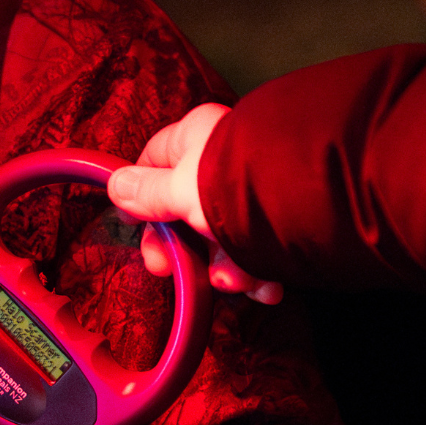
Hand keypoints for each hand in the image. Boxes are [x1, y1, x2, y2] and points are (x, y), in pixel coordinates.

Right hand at [108, 104, 283, 304]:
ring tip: (238, 282)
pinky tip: (266, 287)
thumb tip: (116, 185)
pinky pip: (261, 248)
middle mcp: (226, 160)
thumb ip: (147, 193)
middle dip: (185, 249)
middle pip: (188, 210)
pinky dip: (260, 273)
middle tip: (171, 271)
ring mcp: (255, 191)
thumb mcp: (179, 191)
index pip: (153, 162)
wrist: (309, 204)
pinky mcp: (284, 219)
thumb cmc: (234, 186)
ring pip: (226, 237)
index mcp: (196, 137)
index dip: (141, 200)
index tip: (137, 230)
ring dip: (226, 270)